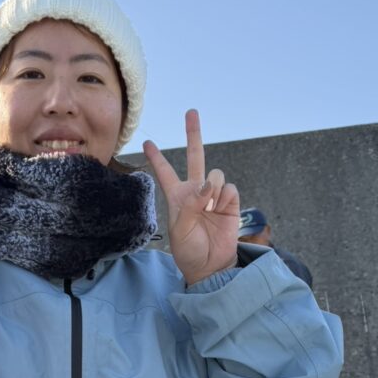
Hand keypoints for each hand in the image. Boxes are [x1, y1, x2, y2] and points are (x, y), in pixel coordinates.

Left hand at [143, 110, 239, 284]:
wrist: (210, 265)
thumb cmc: (189, 250)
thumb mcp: (179, 230)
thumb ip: (190, 205)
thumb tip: (207, 184)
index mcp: (177, 197)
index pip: (165, 173)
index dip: (157, 158)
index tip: (147, 142)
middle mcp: (196, 192)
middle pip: (195, 156)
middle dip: (193, 134)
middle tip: (191, 112)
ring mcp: (214, 195)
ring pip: (215, 173)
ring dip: (212, 188)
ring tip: (208, 209)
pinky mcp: (230, 202)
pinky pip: (229, 188)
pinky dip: (224, 198)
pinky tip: (219, 211)